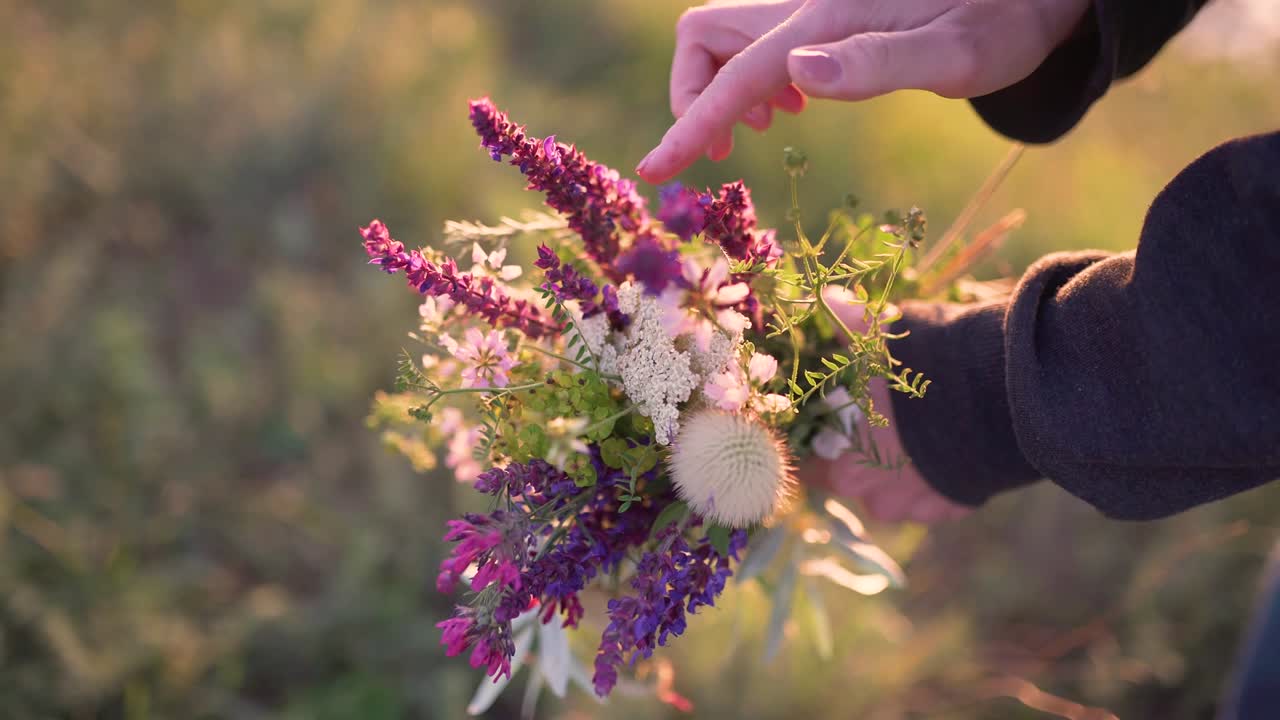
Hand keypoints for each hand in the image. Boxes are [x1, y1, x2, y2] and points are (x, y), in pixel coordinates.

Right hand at [637, 0, 1091, 182]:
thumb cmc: (1002, 26)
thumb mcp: (956, 57)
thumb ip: (876, 64)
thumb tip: (797, 75)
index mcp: (827, 17)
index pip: (733, 72)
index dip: (687, 124)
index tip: (653, 172)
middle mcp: (808, 4)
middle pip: (704, 34)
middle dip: (694, 93)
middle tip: (726, 147)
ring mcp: (812, 7)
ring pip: (725, 37)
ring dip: (721, 86)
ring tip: (760, 129)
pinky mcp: (825, 16)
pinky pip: (757, 40)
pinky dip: (751, 77)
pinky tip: (791, 103)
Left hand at [800, 288, 972, 523]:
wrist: (1003, 397)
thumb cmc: (925, 371)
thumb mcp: (878, 339)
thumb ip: (847, 324)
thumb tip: (828, 296)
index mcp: (844, 467)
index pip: (813, 468)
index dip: (820, 443)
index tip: (830, 422)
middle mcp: (877, 499)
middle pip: (856, 479)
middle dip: (864, 454)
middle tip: (880, 420)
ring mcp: (919, 508)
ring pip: (897, 492)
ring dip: (902, 468)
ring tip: (918, 430)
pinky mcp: (957, 507)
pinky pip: (936, 494)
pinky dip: (938, 474)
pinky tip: (948, 443)